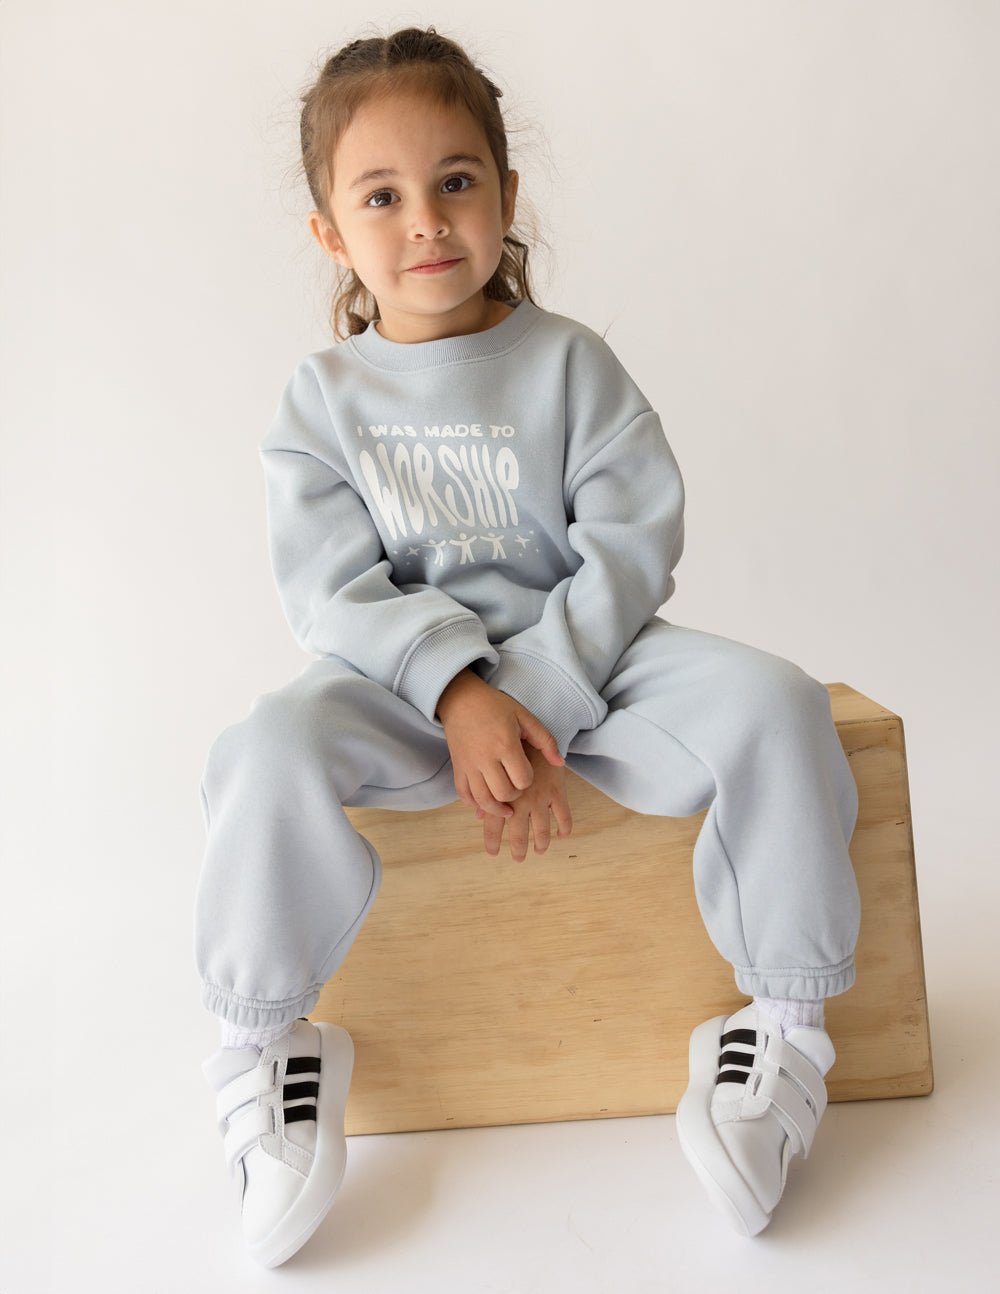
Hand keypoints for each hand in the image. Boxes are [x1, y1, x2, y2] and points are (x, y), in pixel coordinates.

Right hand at [436, 670, 563, 819]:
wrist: (461, 700)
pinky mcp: (458, 767)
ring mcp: (469, 765)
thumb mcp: (524, 717)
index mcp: (505, 745)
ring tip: (506, 806)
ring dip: (497, 807)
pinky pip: (464, 794)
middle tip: (516, 787)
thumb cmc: (495, 707)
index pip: (523, 779)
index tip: (526, 773)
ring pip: (484, 799)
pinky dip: (475, 803)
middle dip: (515, 796)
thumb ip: (545, 740)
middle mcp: (486, 758)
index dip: (528, 779)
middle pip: (504, 793)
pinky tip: (486, 801)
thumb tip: (560, 762)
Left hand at [480, 743, 572, 861]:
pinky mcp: (557, 790)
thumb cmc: (504, 747)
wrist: (528, 729)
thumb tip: (478, 816)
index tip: (493, 853)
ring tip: (538, 850)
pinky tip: (562, 835)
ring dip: (541, 844)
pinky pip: (564, 815)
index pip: (493, 827)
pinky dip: (564, 828)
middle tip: (518, 858)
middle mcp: (521, 800)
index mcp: (502, 796)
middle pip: (519, 834)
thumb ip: (486, 792)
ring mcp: (540, 797)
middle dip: (518, 850)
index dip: (492, 843)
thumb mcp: (491, 767)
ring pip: (542, 830)